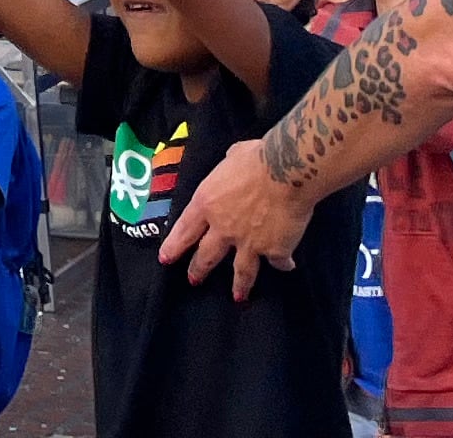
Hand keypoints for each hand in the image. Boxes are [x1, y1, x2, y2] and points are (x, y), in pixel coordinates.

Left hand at [162, 138, 312, 301]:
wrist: (287, 172)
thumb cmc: (258, 158)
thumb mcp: (233, 156)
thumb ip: (229, 167)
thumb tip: (234, 161)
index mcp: (207, 203)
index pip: (184, 229)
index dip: (174, 245)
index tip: (165, 259)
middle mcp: (223, 228)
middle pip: (206, 255)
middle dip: (198, 269)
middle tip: (193, 280)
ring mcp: (248, 243)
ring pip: (240, 271)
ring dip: (239, 285)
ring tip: (238, 296)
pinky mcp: (274, 250)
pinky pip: (278, 261)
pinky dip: (283, 264)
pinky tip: (287, 266)